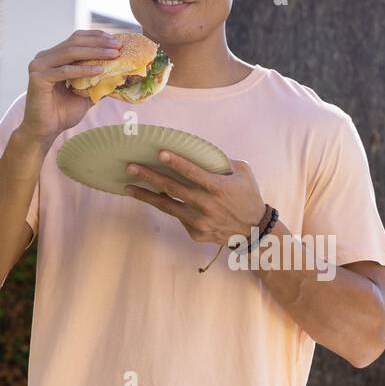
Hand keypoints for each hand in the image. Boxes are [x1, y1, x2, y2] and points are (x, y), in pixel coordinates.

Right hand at [20, 30, 122, 144]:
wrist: (45, 131)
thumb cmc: (62, 113)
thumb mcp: (85, 94)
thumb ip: (97, 82)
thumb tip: (120, 74)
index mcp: (54, 57)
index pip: (76, 39)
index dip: (97, 37)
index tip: (116, 40)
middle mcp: (44, 57)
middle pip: (75, 42)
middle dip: (99, 42)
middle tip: (118, 45)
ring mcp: (39, 66)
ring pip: (70, 53)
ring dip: (95, 52)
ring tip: (114, 55)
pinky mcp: (38, 78)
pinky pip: (65, 71)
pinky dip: (83, 70)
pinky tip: (99, 70)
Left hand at [124, 150, 266, 245]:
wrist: (255, 232)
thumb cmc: (248, 198)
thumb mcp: (243, 173)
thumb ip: (223, 162)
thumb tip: (203, 153)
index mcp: (218, 187)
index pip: (193, 172)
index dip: (176, 162)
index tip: (160, 153)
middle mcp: (206, 204)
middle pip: (172, 188)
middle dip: (149, 176)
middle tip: (131, 167)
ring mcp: (199, 221)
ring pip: (167, 206)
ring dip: (146, 196)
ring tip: (129, 188)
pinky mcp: (196, 233)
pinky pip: (179, 218)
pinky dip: (171, 208)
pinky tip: (159, 200)